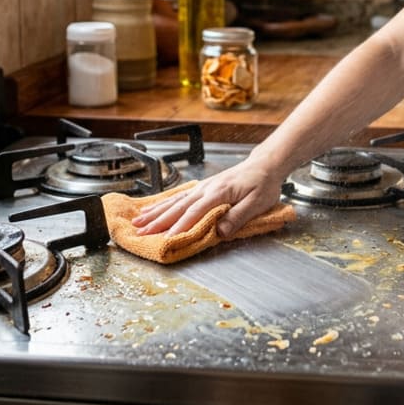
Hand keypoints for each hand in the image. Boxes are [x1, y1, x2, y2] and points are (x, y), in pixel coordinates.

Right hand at [131, 158, 285, 237]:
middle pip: (178, 207)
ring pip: (174, 201)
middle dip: (158, 221)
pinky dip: (163, 203)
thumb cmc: (263, 184)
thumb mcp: (257, 203)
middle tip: (140, 233)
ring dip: (155, 212)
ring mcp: (202, 187)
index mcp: (219, 193)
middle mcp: (206, 189)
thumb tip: (219, 232)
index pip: (195, 213)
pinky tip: (152, 208)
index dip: (179, 227)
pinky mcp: (202, 188)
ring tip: (138, 221)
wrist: (265, 165)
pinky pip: (178, 196)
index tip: (166, 239)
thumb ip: (237, 217)